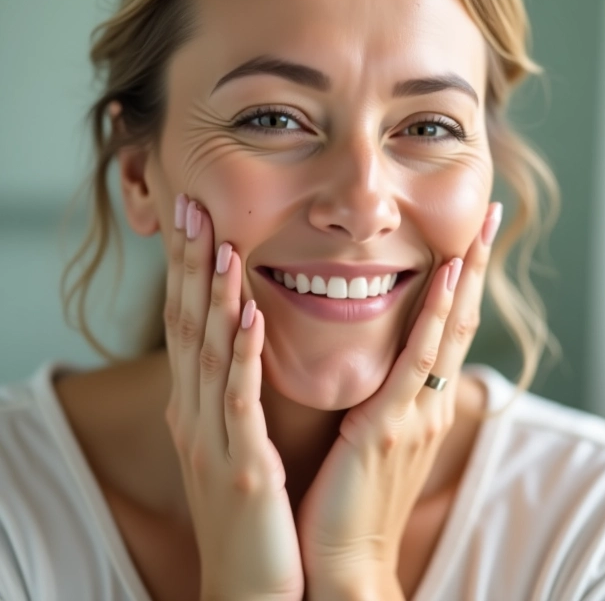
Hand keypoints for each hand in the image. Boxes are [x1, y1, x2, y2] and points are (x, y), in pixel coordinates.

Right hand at [164, 194, 303, 600]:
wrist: (252, 590)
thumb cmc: (252, 514)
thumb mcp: (236, 443)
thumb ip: (235, 393)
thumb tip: (244, 341)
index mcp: (197, 408)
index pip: (185, 323)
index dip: (186, 269)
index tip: (193, 219)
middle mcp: (195, 416)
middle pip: (185, 325)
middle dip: (187, 265)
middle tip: (189, 208)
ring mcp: (213, 440)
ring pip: (206, 352)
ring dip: (210, 295)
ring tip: (219, 243)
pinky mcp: (242, 466)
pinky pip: (238, 399)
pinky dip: (239, 353)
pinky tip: (246, 314)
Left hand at [297, 202, 502, 596]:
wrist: (342, 564)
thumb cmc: (353, 500)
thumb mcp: (375, 438)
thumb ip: (384, 398)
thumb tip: (383, 364)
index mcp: (423, 402)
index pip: (451, 328)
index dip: (465, 281)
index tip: (472, 236)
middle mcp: (430, 401)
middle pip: (463, 318)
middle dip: (479, 264)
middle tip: (493, 213)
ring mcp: (417, 411)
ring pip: (451, 328)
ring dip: (467, 273)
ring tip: (481, 226)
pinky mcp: (391, 425)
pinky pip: (418, 359)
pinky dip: (437, 313)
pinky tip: (447, 275)